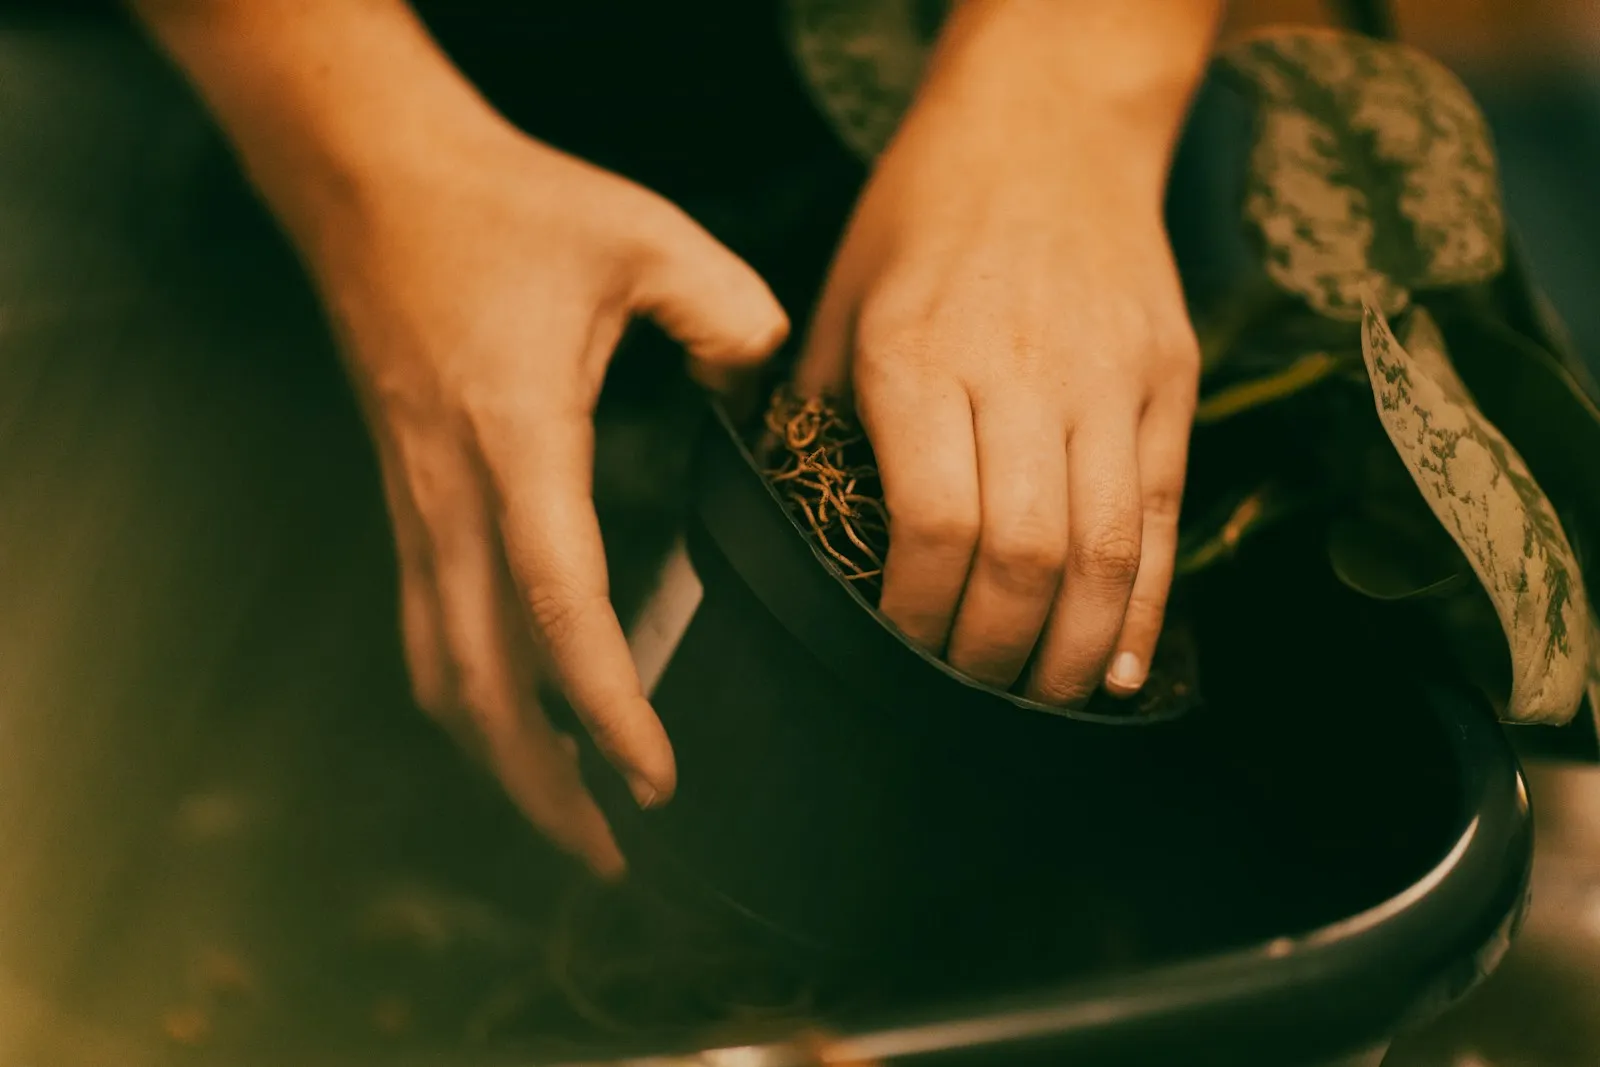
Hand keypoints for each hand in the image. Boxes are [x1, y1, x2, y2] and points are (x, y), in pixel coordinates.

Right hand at [302, 121, 786, 874]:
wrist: (373, 182)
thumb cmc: (503, 209)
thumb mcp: (646, 238)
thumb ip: (733, 314)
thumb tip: (774, 385)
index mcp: (516, 442)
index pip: (560, 608)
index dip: (608, 709)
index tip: (659, 783)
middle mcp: (452, 497)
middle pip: (480, 685)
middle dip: (543, 787)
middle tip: (619, 856)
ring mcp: (417, 507)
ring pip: (442, 674)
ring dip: (499, 761)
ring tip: (570, 819)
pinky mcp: (410, 503)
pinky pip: (432, 632)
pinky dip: (476, 702)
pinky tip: (523, 722)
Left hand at [796, 100, 1198, 705]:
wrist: (1046, 128)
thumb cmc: (923, 220)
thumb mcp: (839, 303)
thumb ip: (819, 418)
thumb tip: (802, 528)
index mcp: (919, 355)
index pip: (933, 526)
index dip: (917, 617)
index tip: (897, 649)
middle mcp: (1020, 370)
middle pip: (1024, 556)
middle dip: (993, 655)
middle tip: (965, 692)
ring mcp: (1108, 377)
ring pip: (1104, 551)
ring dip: (1071, 651)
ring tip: (1039, 698)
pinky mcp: (1167, 380)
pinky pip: (1161, 515)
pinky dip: (1144, 605)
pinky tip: (1116, 664)